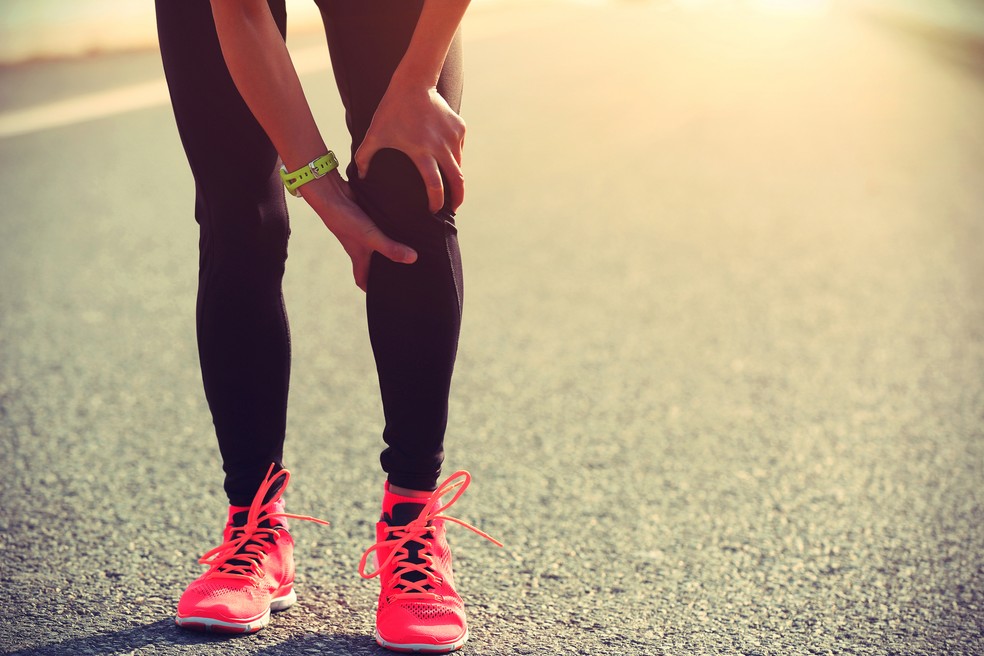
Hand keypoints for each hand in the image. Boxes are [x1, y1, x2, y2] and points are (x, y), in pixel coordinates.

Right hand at [301, 172, 416, 291]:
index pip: (362, 279)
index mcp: (358, 257)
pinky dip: (391, 228)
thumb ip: (390, 248)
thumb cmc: (346, 220)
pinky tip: (407, 226)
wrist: (332, 193)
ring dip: (391, 246)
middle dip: (386, 269)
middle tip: (406, 273)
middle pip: (373, 263)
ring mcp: (363, 232)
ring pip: (378, 244)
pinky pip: (381, 227)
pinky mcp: (368, 218)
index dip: (371, 290)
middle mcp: (360, 246)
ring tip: (413, 250)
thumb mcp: (370, 237)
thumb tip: (413, 259)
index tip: (384, 295)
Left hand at [354, 81, 465, 212]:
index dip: (436, 201)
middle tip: (454, 208)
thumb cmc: (391, 110)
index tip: (434, 211)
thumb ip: (364, 157)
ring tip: (451, 185)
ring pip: (459, 164)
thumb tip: (360, 176)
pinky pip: (459, 148)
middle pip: (457, 180)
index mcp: (422, 153)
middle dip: (457, 198)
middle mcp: (441, 147)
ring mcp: (453, 137)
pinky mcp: (460, 128)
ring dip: (456, 177)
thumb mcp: (375, 134)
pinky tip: (448, 160)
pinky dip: (455, 156)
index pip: (435, 186)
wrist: (414, 83)